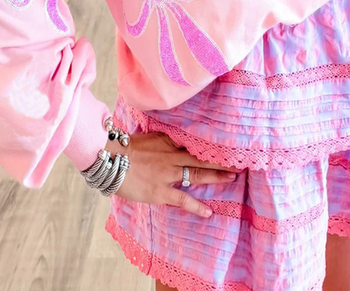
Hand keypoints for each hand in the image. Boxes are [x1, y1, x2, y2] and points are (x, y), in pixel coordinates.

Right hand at [104, 132, 238, 218]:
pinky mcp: (161, 191)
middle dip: (220, 160)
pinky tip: (209, 212)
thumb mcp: (147, 137)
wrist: (111, 159)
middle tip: (239, 161)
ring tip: (232, 177)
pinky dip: (196, 206)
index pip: (194, 143)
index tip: (226, 145)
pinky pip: (183, 200)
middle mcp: (172, 156)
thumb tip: (175, 140)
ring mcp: (168, 174)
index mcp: (169, 141)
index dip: (210, 146)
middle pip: (201, 157)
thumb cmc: (125, 147)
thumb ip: (163, 139)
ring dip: (216, 176)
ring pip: (197, 174)